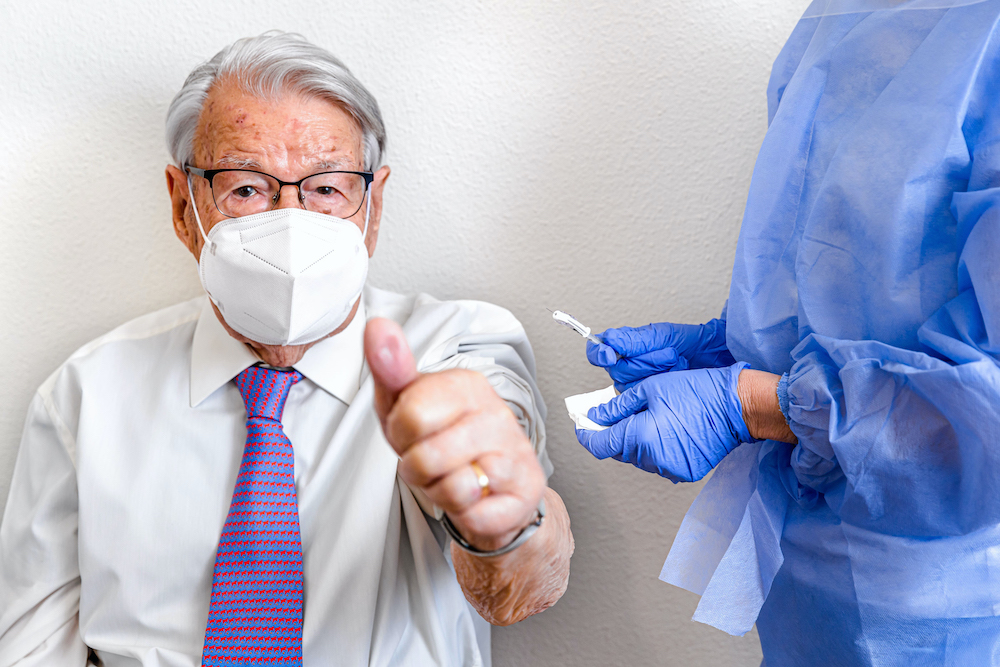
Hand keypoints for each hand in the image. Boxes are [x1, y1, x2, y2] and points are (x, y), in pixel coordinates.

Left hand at [365, 318, 545, 551]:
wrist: (492, 485)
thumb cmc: (443, 438)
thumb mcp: (406, 403)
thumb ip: (390, 366)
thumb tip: (377, 326)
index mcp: (466, 384)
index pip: (410, 414)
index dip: (401, 434)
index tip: (417, 432)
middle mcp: (497, 413)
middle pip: (425, 456)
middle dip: (417, 468)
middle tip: (433, 459)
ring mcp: (515, 452)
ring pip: (452, 489)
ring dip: (440, 493)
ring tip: (453, 477)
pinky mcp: (526, 490)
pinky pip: (475, 515)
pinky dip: (466, 514)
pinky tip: (477, 496)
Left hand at [575, 362, 751, 481]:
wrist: (738, 406)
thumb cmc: (698, 391)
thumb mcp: (650, 389)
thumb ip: (618, 406)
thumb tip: (596, 415)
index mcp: (641, 436)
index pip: (599, 444)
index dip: (586, 434)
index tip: (582, 424)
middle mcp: (653, 458)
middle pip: (617, 451)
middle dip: (612, 433)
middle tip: (613, 413)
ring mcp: (670, 469)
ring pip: (637, 457)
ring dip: (634, 441)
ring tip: (647, 418)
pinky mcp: (684, 472)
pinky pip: (657, 462)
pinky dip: (654, 448)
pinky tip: (664, 430)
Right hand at [587, 318, 735, 391]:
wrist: (712, 358)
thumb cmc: (687, 343)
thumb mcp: (660, 336)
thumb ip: (631, 340)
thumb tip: (607, 341)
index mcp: (622, 348)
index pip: (597, 353)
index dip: (599, 354)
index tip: (610, 354)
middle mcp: (625, 367)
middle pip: (616, 372)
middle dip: (645, 363)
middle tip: (667, 353)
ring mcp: (636, 385)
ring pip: (629, 387)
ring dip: (656, 373)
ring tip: (675, 364)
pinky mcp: (647, 400)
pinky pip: (642, 399)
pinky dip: (662, 386)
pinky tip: (674, 379)